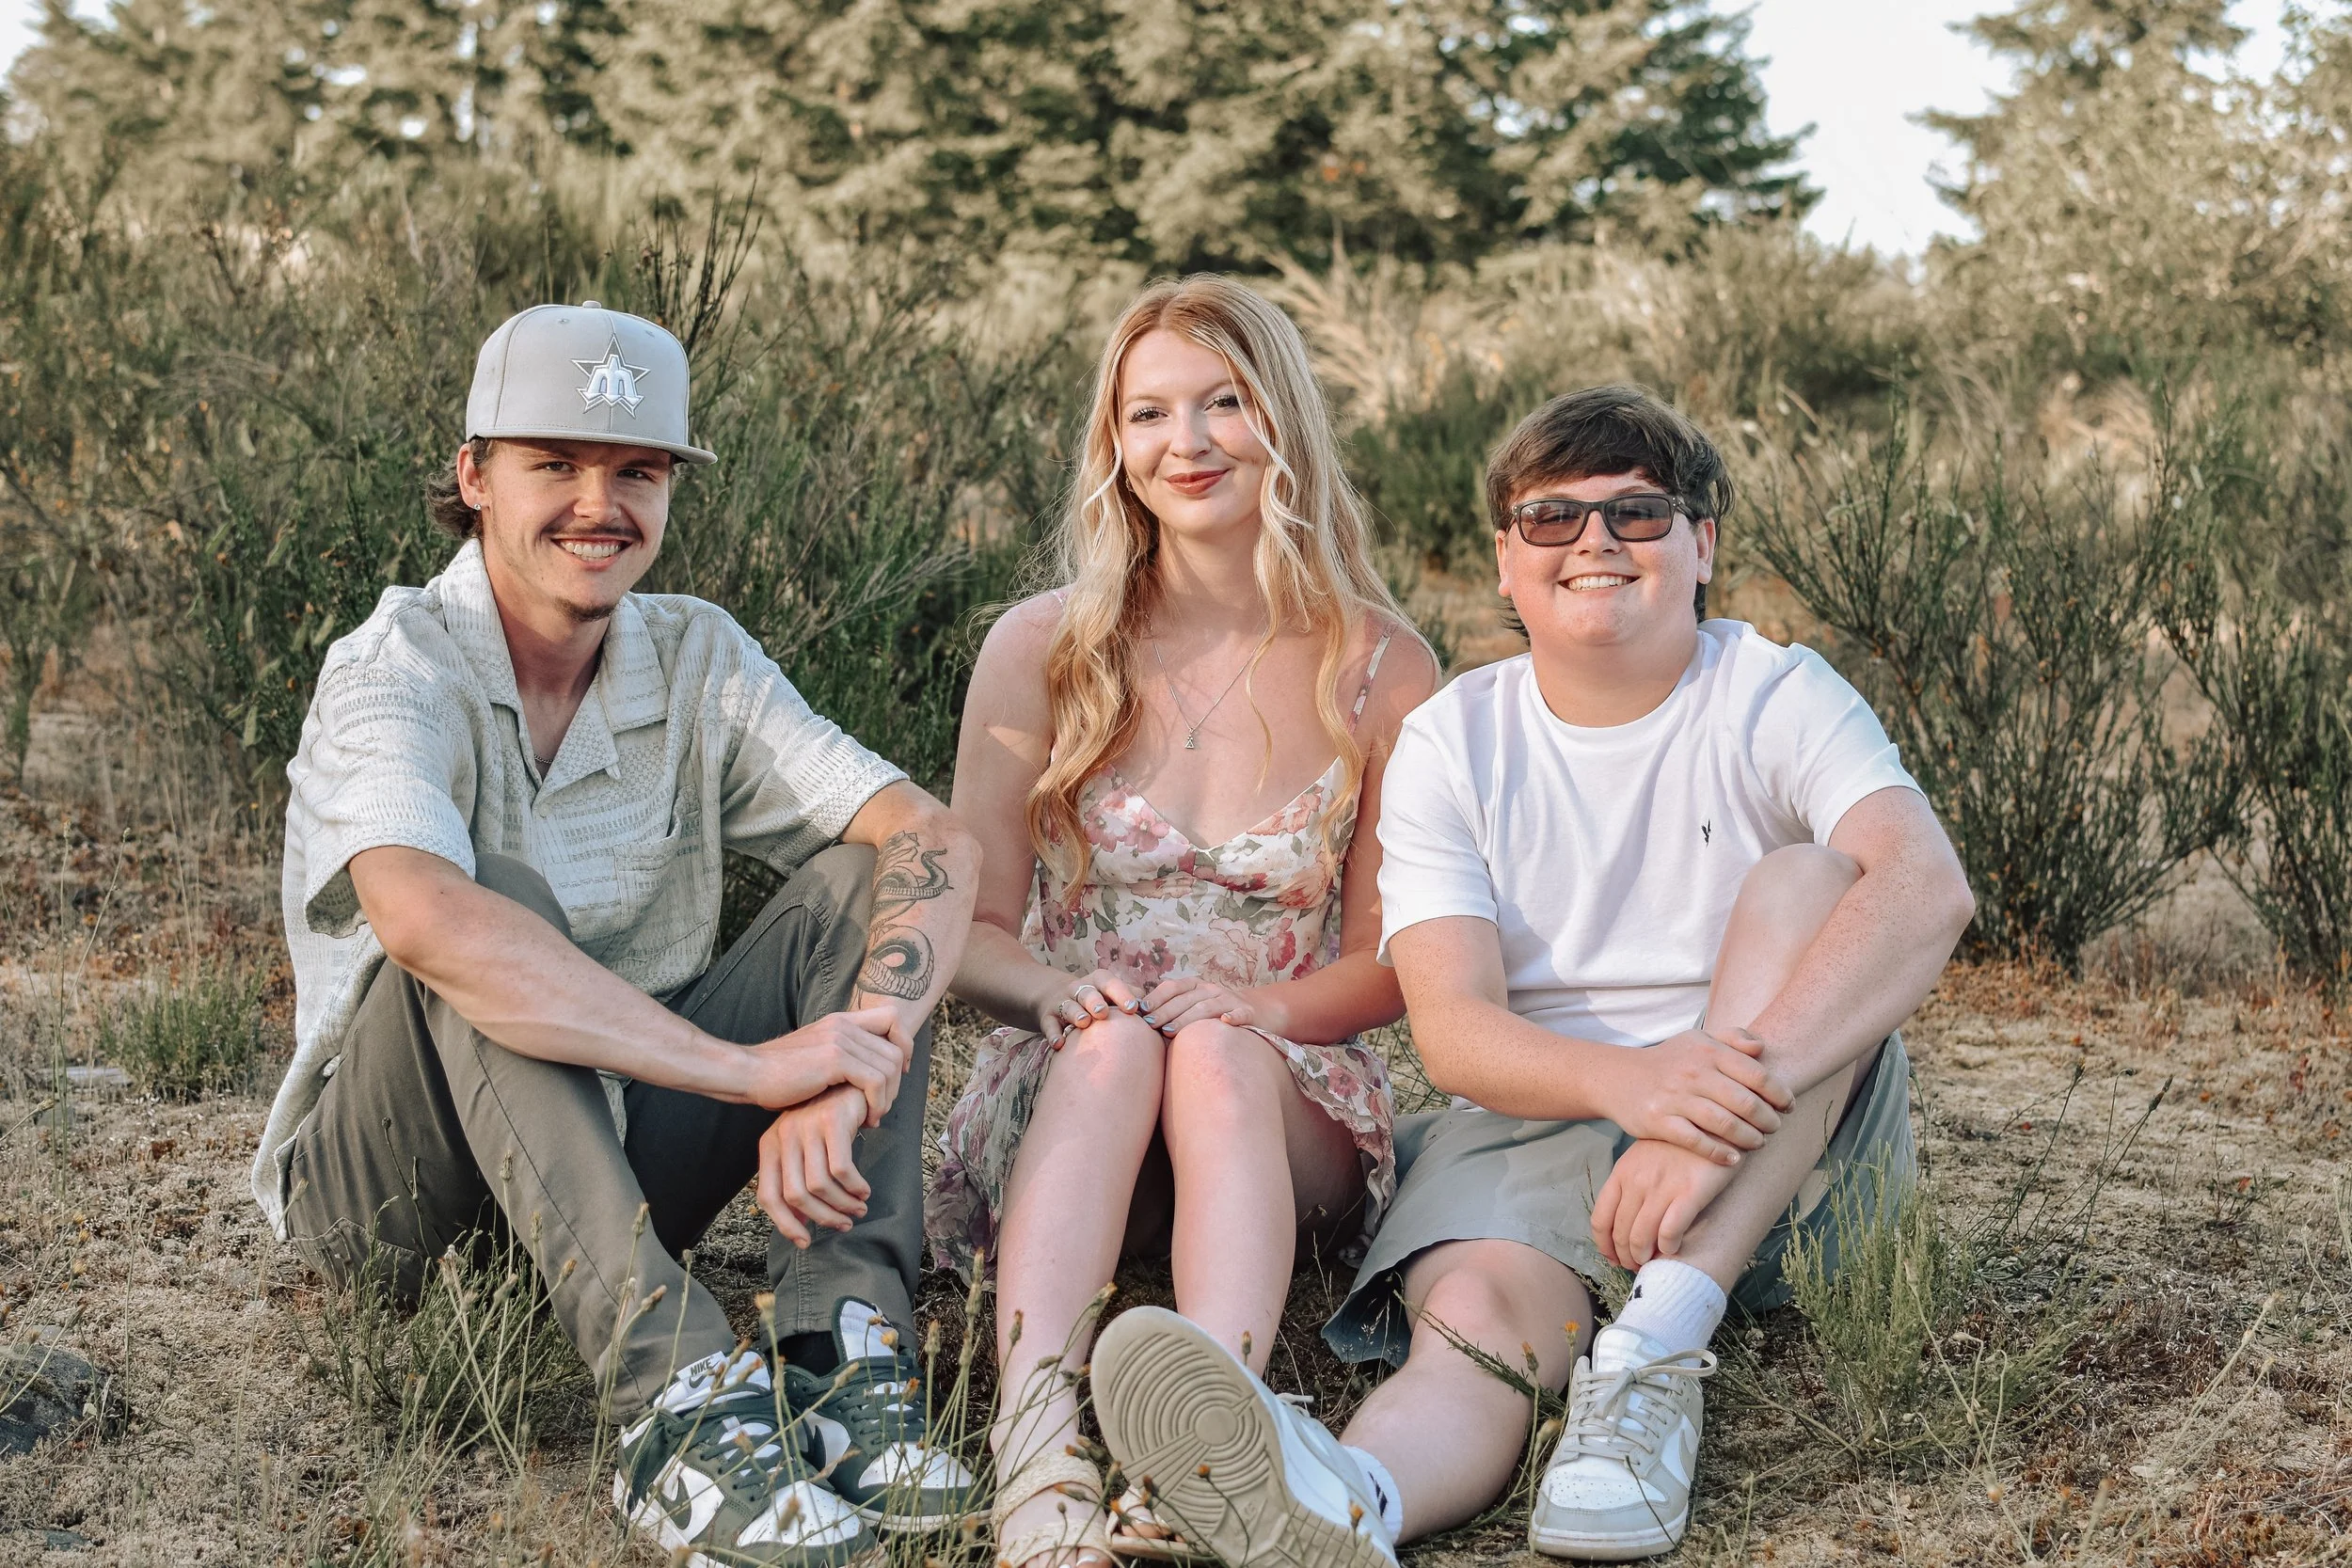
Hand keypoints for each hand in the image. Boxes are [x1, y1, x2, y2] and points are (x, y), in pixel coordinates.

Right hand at [740, 1005, 905, 1122]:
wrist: (747, 1073)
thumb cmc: (777, 1075)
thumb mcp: (814, 1056)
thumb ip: (839, 1056)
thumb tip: (863, 1077)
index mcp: (841, 1021)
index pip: (891, 1018)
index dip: (903, 1044)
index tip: (898, 1073)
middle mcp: (844, 1025)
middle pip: (896, 1048)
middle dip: (896, 1083)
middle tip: (881, 1107)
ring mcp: (839, 1039)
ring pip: (890, 1067)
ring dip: (887, 1098)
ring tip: (873, 1117)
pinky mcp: (834, 1059)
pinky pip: (875, 1081)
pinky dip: (877, 1103)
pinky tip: (865, 1119)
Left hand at [757, 1086, 869, 1247]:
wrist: (847, 1077)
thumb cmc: (827, 1118)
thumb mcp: (805, 1147)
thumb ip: (797, 1180)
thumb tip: (798, 1224)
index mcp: (770, 1145)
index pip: (768, 1196)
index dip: (785, 1224)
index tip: (806, 1241)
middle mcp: (783, 1135)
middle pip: (796, 1196)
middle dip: (822, 1218)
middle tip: (844, 1224)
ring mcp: (806, 1127)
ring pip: (819, 1185)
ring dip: (843, 1205)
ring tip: (858, 1208)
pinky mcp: (831, 1121)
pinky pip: (841, 1169)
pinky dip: (854, 1186)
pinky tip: (864, 1189)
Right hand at [1038, 968, 1143, 1044]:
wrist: (1055, 996)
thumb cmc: (1097, 998)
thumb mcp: (1111, 992)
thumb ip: (1132, 997)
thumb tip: (1153, 1011)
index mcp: (1099, 981)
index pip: (1110, 983)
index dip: (1121, 994)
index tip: (1133, 1008)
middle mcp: (1079, 989)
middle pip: (1087, 993)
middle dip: (1095, 1001)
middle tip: (1103, 1012)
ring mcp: (1062, 1002)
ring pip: (1068, 1007)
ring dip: (1076, 1014)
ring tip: (1083, 1023)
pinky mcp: (1047, 1017)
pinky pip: (1049, 1025)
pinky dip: (1053, 1034)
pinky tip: (1059, 1044)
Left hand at [1138, 972, 1255, 1035]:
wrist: (1258, 1009)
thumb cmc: (1215, 1012)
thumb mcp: (1195, 1003)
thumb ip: (1173, 1008)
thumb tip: (1141, 1019)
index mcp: (1196, 985)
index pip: (1173, 987)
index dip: (1156, 997)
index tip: (1141, 1011)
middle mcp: (1211, 990)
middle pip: (1186, 999)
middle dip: (1166, 1011)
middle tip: (1150, 1025)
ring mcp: (1230, 1000)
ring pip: (1206, 1007)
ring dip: (1187, 1018)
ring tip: (1170, 1031)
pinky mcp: (1248, 1013)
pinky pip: (1240, 1014)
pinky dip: (1233, 1017)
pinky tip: (1225, 1022)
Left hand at [1590, 1138, 1738, 1269]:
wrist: (1714, 1121)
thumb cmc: (1678, 1144)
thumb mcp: (1644, 1157)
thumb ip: (1632, 1184)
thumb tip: (1624, 1222)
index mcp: (1622, 1173)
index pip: (1601, 1219)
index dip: (1605, 1246)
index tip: (1614, 1258)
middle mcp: (1638, 1181)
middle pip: (1620, 1233)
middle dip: (1626, 1257)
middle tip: (1637, 1266)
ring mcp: (1663, 1186)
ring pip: (1642, 1237)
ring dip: (1644, 1257)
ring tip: (1653, 1262)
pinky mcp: (1691, 1191)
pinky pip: (1671, 1230)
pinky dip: (1668, 1247)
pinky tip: (1673, 1248)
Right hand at [1603, 1027, 1794, 1165]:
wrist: (1619, 1078)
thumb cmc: (1669, 1061)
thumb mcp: (1698, 1039)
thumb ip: (1732, 1038)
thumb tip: (1762, 1048)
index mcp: (1707, 1051)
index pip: (1756, 1074)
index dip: (1779, 1093)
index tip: (1788, 1106)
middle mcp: (1693, 1073)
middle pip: (1745, 1102)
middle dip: (1768, 1120)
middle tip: (1775, 1128)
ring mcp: (1675, 1098)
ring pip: (1725, 1124)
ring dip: (1750, 1138)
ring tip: (1759, 1143)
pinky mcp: (1659, 1122)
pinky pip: (1697, 1142)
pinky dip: (1719, 1153)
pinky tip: (1733, 1159)